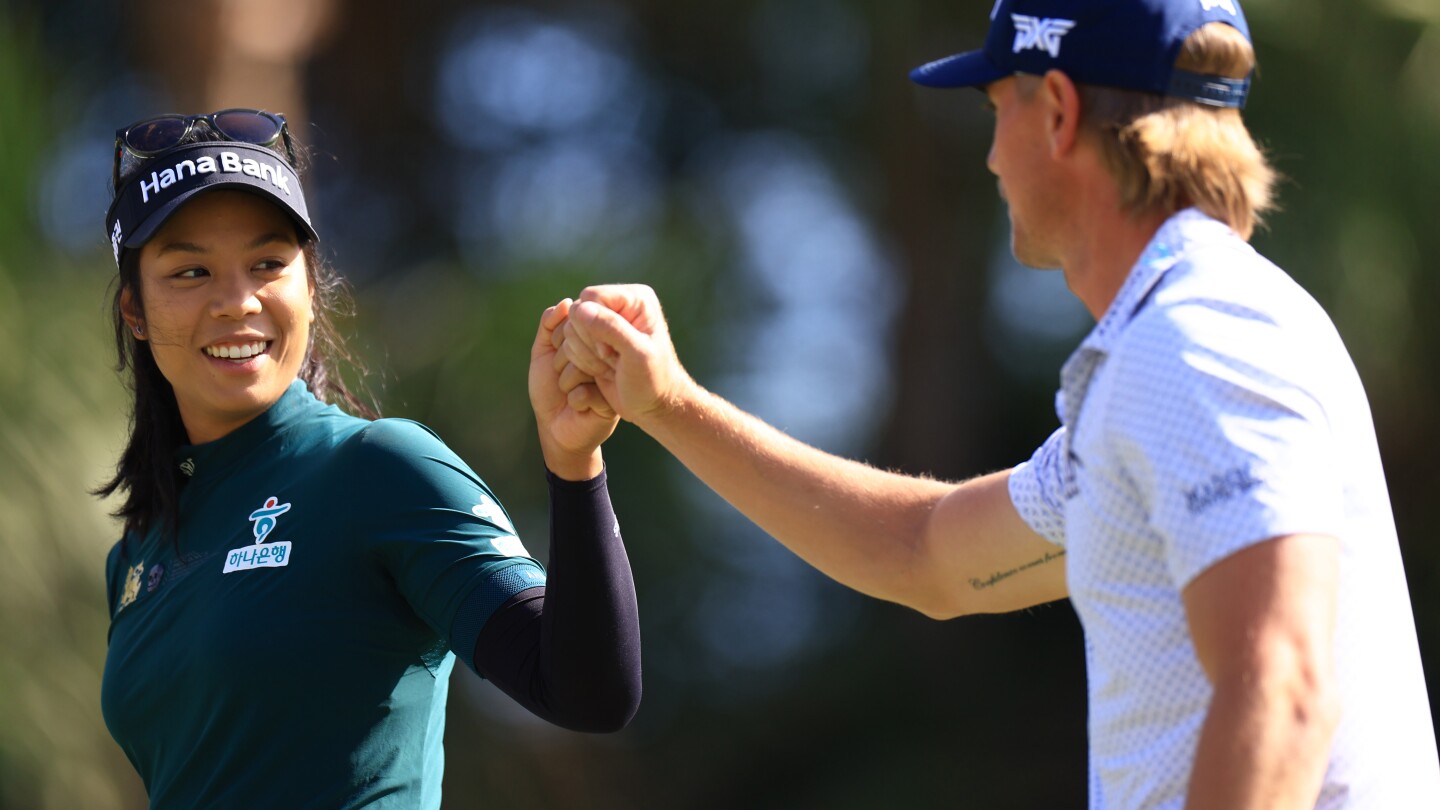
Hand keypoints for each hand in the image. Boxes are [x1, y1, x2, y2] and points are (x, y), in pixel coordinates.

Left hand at [529, 298, 615, 479]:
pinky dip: (574, 400)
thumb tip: (566, 302)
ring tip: (568, 392)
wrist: (555, 427)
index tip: (554, 356)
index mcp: (589, 342)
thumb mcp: (543, 354)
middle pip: (580, 342)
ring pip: (582, 366)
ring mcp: (609, 377)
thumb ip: (548, 327)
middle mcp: (602, 356)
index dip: (558, 338)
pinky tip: (578, 407)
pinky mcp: (611, 400)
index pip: (576, 322)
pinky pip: (585, 391)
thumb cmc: (549, 390)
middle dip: (560, 362)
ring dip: (565, 382)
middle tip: (560, 377)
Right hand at [554, 284, 696, 428]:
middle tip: (614, 360)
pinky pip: (568, 343)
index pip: (591, 297)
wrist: (652, 405)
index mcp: (635, 299)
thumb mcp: (637, 355)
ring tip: (612, 366)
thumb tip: (580, 309)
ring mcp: (604, 321)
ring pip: (569, 329)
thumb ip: (612, 328)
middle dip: (590, 343)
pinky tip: (603, 370)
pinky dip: (581, 361)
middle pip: (577, 312)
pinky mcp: (593, 339)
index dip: (593, 325)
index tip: (612, 351)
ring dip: (585, 355)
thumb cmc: (652, 381)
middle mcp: (618, 305)